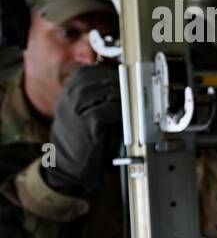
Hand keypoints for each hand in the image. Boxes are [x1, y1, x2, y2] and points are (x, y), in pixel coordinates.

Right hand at [42, 62, 121, 197]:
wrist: (67, 167)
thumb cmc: (81, 143)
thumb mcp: (85, 117)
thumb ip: (97, 102)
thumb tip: (122, 87)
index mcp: (67, 98)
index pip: (83, 73)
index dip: (103, 70)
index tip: (118, 71)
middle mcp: (67, 103)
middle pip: (89, 79)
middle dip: (112, 78)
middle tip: (129, 81)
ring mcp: (73, 114)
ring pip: (94, 92)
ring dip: (115, 91)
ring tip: (128, 94)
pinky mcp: (83, 127)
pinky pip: (101, 111)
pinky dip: (115, 109)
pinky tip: (124, 112)